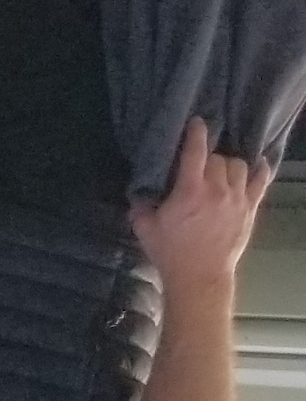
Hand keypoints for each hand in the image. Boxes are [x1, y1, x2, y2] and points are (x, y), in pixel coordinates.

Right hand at [134, 117, 269, 300]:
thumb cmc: (171, 253)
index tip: (196, 123)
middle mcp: (217, 189)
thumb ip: (141, 207)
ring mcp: (237, 198)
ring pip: (238, 165)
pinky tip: (255, 165)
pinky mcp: (250, 208)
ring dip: (227, 164)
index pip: (196, 151)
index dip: (196, 133)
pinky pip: (261, 180)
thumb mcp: (145, 229)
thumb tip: (139, 194)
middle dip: (207, 157)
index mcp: (189, 191)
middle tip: (197, 164)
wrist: (200, 277)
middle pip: (217, 158)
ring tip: (219, 170)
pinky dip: (259, 169)